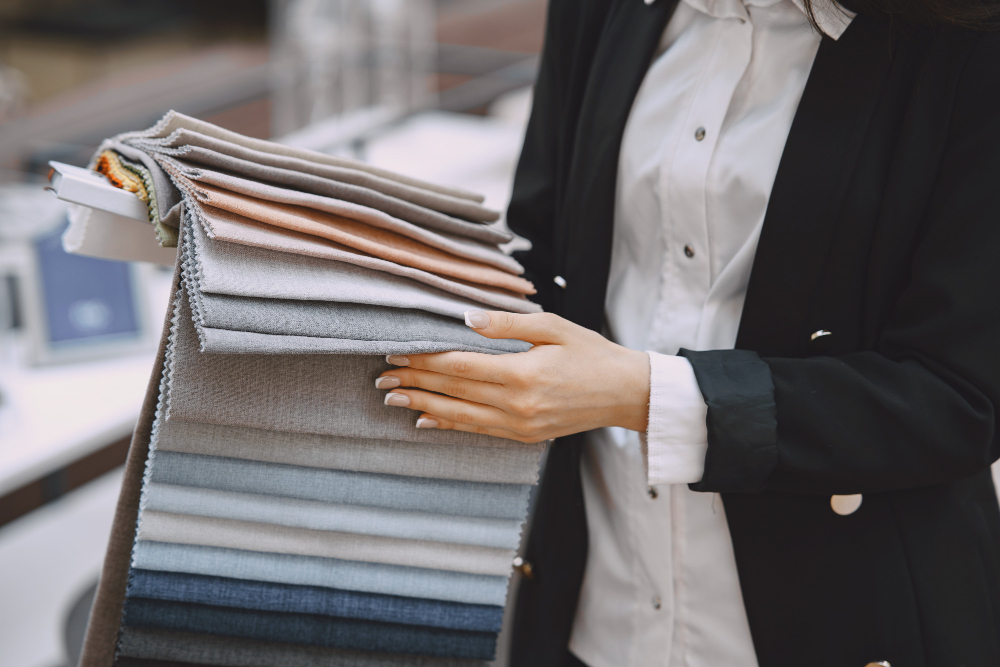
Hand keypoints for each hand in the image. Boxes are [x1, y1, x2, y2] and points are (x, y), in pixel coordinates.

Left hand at [375, 310, 649, 442]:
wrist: (625, 392)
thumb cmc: (591, 353)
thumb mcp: (553, 327)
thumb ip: (507, 324)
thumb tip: (465, 319)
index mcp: (521, 373)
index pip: (458, 366)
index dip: (423, 360)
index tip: (396, 353)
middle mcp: (516, 404)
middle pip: (452, 391)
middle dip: (414, 383)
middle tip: (382, 377)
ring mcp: (519, 424)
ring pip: (459, 415)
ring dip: (423, 406)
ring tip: (392, 399)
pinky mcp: (524, 435)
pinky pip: (478, 430)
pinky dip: (449, 424)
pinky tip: (427, 419)